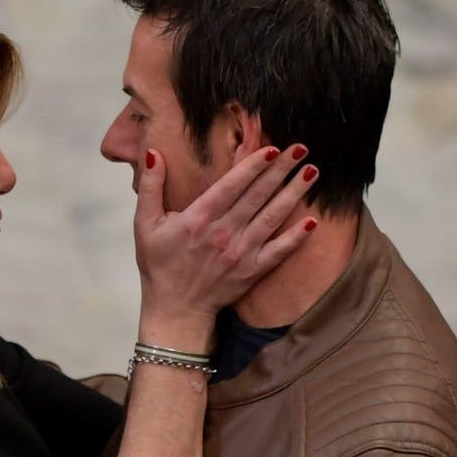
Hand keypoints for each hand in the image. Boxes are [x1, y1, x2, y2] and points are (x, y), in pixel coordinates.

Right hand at [133, 143, 317, 343]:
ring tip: (312, 173)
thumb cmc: (159, 264)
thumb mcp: (144, 224)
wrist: (175, 309)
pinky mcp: (252, 271)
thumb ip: (150, 187)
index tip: (272, 147)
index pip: (231, 185)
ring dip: (293, 194)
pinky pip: (279, 251)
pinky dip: (296, 237)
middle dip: (280, 170)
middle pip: (257, 195)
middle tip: (300, 149)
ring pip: (272, 217)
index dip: (253, 165)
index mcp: (198, 218)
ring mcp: (241, 253)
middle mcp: (223, 233)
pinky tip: (313, 221)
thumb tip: (153, 152)